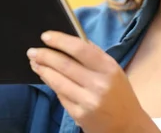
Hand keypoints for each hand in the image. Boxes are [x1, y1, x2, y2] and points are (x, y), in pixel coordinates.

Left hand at [27, 31, 159, 132]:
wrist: (127, 126)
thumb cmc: (119, 93)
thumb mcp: (113, 70)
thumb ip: (94, 55)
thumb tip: (69, 39)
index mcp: (109, 68)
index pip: (80, 49)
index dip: (60, 41)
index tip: (45, 36)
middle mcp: (99, 84)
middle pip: (64, 64)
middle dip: (44, 56)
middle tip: (32, 51)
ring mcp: (88, 101)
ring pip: (57, 81)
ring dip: (42, 70)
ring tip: (34, 62)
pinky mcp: (79, 115)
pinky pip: (60, 95)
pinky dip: (51, 84)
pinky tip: (46, 77)